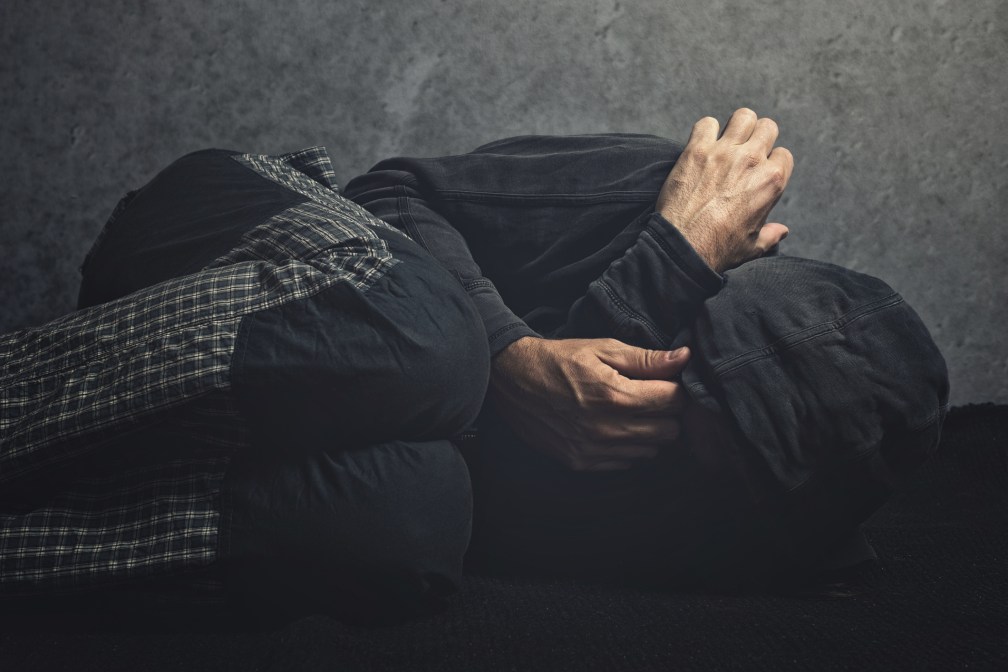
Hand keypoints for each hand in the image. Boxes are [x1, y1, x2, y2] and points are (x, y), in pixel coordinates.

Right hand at [489, 336, 689, 470]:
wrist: (512, 380)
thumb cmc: (559, 359)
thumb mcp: (602, 348)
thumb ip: (646, 358)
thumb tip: (684, 357)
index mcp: (615, 395)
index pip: (674, 401)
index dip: (674, 388)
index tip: (663, 381)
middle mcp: (607, 428)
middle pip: (669, 431)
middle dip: (665, 412)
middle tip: (649, 397)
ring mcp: (594, 449)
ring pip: (651, 451)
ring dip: (648, 432)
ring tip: (629, 411)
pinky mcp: (582, 462)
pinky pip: (626, 463)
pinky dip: (628, 447)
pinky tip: (613, 427)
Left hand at [656, 108, 793, 272]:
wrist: (682, 247)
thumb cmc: (718, 249)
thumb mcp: (752, 247)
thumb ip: (770, 235)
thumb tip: (782, 231)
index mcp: (771, 182)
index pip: (784, 155)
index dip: (772, 162)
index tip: (759, 171)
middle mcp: (751, 161)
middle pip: (767, 127)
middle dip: (759, 137)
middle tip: (744, 151)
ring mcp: (724, 152)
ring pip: (743, 116)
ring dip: (737, 127)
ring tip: (727, 142)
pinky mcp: (696, 150)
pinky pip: (707, 123)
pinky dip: (705, 131)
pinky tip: (702, 145)